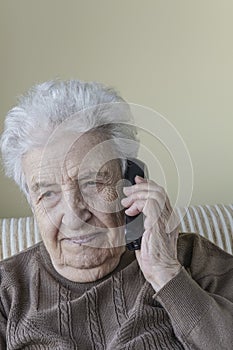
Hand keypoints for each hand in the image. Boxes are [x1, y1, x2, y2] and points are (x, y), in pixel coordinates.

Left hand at [121, 176, 181, 291]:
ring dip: (137, 194)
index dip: (149, 184)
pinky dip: (137, 204)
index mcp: (168, 218)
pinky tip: (130, 212)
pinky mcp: (158, 223)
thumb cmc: (153, 257)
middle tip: (127, 191)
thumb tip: (131, 211)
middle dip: (140, 187)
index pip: (161, 194)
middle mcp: (170, 216)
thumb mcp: (146, 234)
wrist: (161, 270)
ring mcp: (166, 219)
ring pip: (154, 194)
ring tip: (126, 202)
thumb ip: (143, 221)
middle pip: (158, 190)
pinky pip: (150, 203)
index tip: (137, 181)